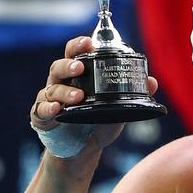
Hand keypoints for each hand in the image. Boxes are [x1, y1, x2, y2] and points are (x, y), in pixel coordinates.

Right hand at [29, 37, 159, 151]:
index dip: (80, 45)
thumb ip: (131, 95)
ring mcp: (50, 99)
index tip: (89, 42)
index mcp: (78, 75)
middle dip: (69, 64)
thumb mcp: (117, 108)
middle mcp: (62, 83)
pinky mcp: (42, 117)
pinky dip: (47, 108)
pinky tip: (56, 109)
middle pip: (59, 67)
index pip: (75, 53)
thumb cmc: (98, 122)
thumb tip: (152, 82)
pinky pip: (41, 109)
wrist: (83, 150)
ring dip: (64, 91)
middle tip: (80, 67)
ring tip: (78, 97)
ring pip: (52, 88)